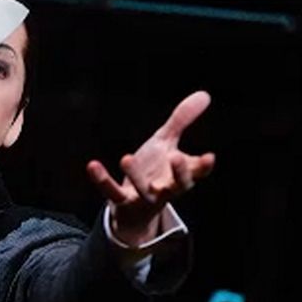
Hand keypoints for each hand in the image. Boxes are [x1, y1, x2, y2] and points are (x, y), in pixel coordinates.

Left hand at [86, 91, 215, 245]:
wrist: (135, 206)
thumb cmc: (155, 170)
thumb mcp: (166, 143)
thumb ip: (181, 121)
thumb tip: (204, 94)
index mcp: (180, 176)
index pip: (196, 173)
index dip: (203, 166)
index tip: (209, 157)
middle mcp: (166, 189)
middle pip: (177, 185)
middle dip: (179, 173)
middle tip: (176, 156)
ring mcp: (144, 198)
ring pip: (144, 190)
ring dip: (136, 176)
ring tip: (126, 157)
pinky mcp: (123, 201)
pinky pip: (112, 192)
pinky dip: (102, 180)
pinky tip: (92, 165)